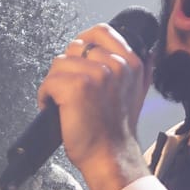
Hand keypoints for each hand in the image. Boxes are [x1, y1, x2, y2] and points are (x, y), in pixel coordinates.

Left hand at [35, 23, 151, 189]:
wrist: (111, 158)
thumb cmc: (118, 132)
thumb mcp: (139, 94)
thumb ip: (140, 69)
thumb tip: (144, 51)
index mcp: (131, 64)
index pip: (101, 31)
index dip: (84, 43)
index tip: (78, 61)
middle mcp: (115, 66)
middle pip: (75, 47)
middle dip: (68, 68)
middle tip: (71, 91)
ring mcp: (96, 74)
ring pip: (59, 63)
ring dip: (55, 84)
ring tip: (64, 103)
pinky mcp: (76, 87)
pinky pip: (48, 81)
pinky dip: (45, 97)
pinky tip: (56, 110)